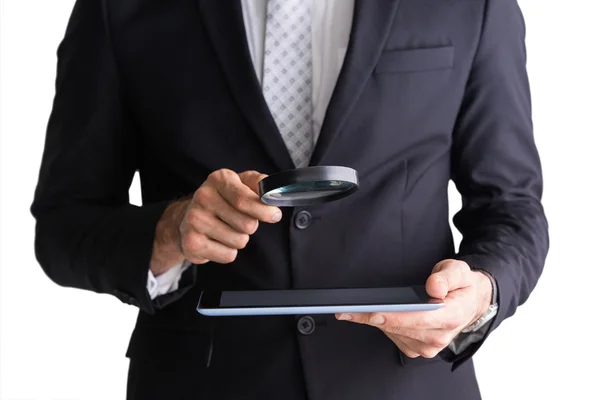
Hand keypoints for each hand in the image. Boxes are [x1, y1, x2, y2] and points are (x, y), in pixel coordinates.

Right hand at [150, 169, 280, 274]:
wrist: (188, 217)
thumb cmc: (223, 199)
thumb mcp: (241, 183)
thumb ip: (260, 184)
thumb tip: (274, 193)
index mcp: (219, 179)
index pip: (245, 200)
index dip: (264, 211)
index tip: (275, 215)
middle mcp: (203, 197)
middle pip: (247, 224)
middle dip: (252, 226)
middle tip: (241, 221)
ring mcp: (195, 220)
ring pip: (239, 241)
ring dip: (240, 239)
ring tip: (226, 230)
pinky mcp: (192, 243)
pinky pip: (228, 255)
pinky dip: (228, 252)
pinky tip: (217, 241)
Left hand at [335, 259, 492, 358]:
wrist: (469, 302)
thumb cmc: (462, 286)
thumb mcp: (459, 271)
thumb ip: (447, 277)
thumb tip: (434, 287)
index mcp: (452, 316)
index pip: (418, 319)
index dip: (393, 316)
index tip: (372, 312)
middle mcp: (439, 336)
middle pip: (399, 328)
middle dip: (371, 317)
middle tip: (345, 310)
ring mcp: (429, 346)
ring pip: (393, 334)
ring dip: (373, 322)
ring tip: (351, 310)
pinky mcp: (418, 349)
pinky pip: (394, 338)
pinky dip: (382, 326)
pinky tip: (371, 315)